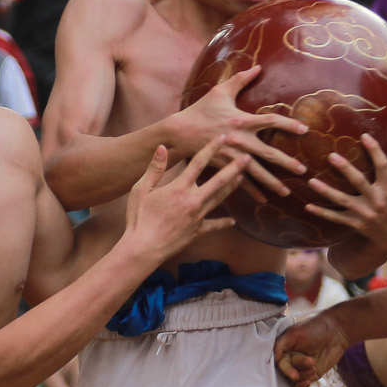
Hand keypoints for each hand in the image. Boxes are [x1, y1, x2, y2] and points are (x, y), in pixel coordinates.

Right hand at [120, 144, 248, 264]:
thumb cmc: (139, 218)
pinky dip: (223, 223)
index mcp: (179, 187)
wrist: (144, 248)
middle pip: (218, 180)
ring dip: (232, 187)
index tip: (222, 138)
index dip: (212, 148)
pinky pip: (213, 226)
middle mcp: (193, 200)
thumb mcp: (141, 189)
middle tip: (247, 158)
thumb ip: (155, 168)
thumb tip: (162, 147)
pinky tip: (232, 221)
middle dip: (234, 168)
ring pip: (219, 199)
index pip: (198, 162)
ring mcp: (197, 216)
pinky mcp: (197, 231)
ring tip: (243, 178)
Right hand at [164, 66, 310, 195]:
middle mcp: (239, 140)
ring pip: (256, 172)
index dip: (288, 125)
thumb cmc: (200, 110)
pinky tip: (264, 200)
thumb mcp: (220, 91)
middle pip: (268, 153)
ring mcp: (232, 156)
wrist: (179, 132)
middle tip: (302, 170)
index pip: (270, 122)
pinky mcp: (223, 166)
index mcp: (241, 120)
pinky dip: (252, 192)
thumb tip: (259, 66)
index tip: (304, 130)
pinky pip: (240, 182)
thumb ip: (241, 79)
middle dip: (286, 163)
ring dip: (272, 183)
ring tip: (287, 192)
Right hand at [272, 308, 349, 386]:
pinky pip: (301, 384)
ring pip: (293, 380)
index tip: (291, 371)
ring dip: (302, 376)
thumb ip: (279, 345)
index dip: (284, 368)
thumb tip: (273, 360)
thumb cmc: (314, 328)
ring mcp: (300, 367)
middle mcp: (290, 358)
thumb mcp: (293, 333)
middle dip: (294, 371)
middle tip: (309, 362)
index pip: (277, 363)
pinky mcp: (311, 374)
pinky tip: (308, 382)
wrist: (336, 331)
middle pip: (286, 372)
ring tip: (314, 366)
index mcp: (284, 349)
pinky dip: (302, 385)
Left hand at [301, 135, 386, 251]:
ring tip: (312, 181)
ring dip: (327, 191)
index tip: (364, 136)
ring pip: (343, 201)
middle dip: (345, 169)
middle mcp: (378, 200)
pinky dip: (322, 213)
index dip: (374, 150)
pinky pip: (336, 218)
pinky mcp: (356, 223)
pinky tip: (307, 206)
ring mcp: (365, 213)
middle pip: (359, 182)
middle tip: (331, 156)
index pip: (382, 166)